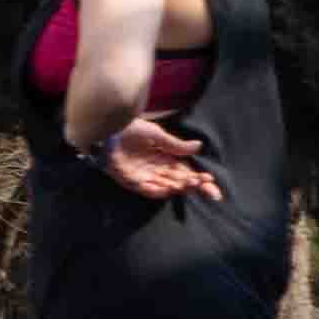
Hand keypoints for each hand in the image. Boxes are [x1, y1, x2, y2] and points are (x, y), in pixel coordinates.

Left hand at [101, 114, 221, 203]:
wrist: (107, 128)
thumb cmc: (130, 129)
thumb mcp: (156, 135)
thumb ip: (175, 144)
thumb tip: (199, 146)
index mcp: (165, 159)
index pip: (186, 172)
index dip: (199, 179)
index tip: (211, 182)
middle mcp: (157, 170)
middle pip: (179, 182)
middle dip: (193, 185)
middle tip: (204, 184)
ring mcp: (144, 176)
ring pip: (166, 187)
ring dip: (178, 186)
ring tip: (190, 183)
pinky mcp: (130, 180)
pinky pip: (146, 189)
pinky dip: (156, 190)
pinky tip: (168, 188)